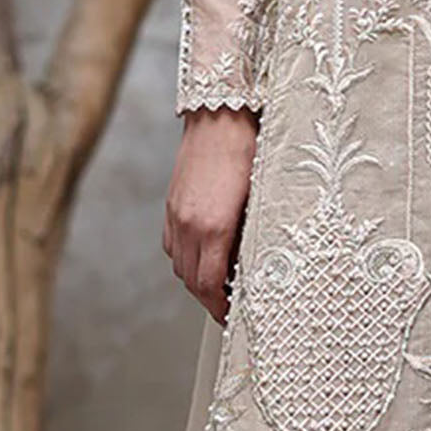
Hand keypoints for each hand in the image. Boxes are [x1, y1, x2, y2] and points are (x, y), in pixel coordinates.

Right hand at [163, 106, 258, 325]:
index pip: (210, 285)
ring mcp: (176, 215)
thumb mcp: (259, 195)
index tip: (233, 316)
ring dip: (196, 280)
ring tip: (218, 283)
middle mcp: (189, 224)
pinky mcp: (171, 205)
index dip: (221, 307)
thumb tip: (254, 261)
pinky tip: (203, 254)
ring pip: (179, 265)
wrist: (220, 114)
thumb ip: (250, 232)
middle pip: (192, 281)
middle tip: (229, 306)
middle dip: (210, 299)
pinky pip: (172, 245)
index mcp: (214, 226)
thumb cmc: (249, 149)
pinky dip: (185, 258)